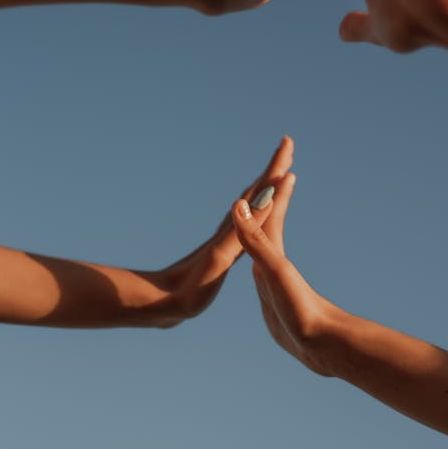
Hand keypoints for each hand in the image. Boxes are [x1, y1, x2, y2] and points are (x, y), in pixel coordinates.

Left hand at [146, 136, 294, 326]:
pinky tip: (253, 216)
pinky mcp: (219, 254)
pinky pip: (244, 224)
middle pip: (255, 192)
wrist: (159, 303)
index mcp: (233, 231)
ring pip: (248, 206)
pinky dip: (254, 213)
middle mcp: (228, 230)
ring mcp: (223, 240)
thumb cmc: (190, 289)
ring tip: (276, 177)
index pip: (259, 192)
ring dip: (264, 189)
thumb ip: (244, 230)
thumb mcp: (219, 258)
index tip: (288, 144)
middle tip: (287, 148)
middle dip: (272, 170)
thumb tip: (265, 199)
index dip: (274, 169)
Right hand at [231, 142, 340, 373]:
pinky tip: (258, 273)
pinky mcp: (273, 304)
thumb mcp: (275, 272)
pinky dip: (258, 264)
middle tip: (273, 173)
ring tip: (252, 217)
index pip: (270, 210)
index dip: (272, 185)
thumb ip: (255, 239)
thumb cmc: (303, 309)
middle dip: (268, 198)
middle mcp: (274, 264)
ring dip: (260, 229)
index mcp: (273, 253)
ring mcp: (274, 283)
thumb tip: (239, 203)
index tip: (283, 155)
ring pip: (264, 248)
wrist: (324, 346)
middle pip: (268, 222)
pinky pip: (262, 274)